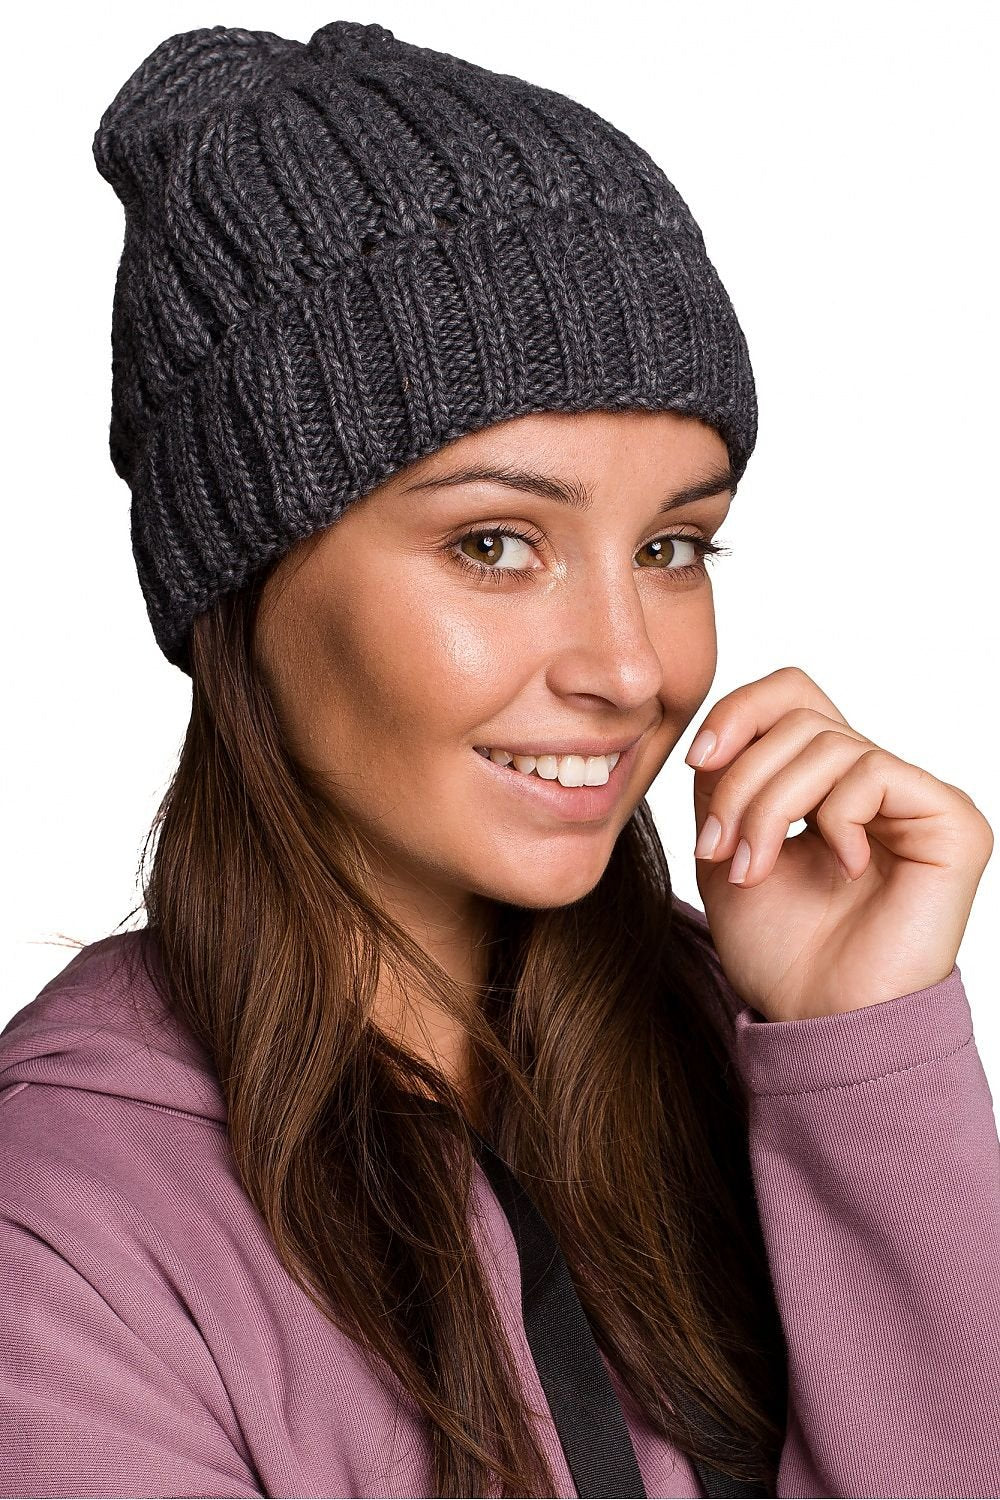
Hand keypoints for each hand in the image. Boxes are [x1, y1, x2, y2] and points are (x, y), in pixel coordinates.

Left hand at [686, 666, 993, 1021]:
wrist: (818, 1018)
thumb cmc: (779, 950)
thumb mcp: (726, 848)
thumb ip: (724, 781)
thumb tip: (718, 731)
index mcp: (826, 782)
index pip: (792, 694)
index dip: (740, 711)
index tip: (698, 760)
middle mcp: (875, 781)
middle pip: (800, 716)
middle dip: (742, 781)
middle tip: (720, 849)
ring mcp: (915, 798)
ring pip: (827, 743)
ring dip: (770, 807)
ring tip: (756, 869)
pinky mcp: (952, 820)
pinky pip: (873, 773)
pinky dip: (834, 819)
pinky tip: (842, 867)